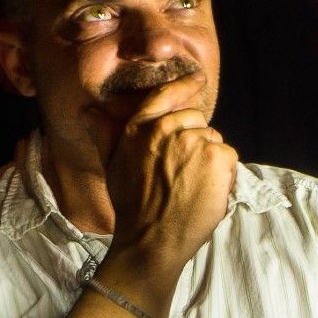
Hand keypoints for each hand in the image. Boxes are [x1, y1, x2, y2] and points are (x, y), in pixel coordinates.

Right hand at [82, 76, 237, 273]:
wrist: (152, 240)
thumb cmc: (132, 206)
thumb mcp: (112, 167)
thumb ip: (105, 135)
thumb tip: (89, 111)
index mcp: (139, 128)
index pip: (164, 95)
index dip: (183, 84)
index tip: (197, 78)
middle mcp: (166, 129)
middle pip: (196, 119)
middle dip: (195, 140)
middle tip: (181, 173)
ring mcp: (193, 142)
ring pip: (213, 139)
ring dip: (209, 159)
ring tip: (191, 185)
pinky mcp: (216, 157)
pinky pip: (228, 155)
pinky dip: (224, 172)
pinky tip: (206, 190)